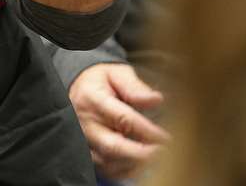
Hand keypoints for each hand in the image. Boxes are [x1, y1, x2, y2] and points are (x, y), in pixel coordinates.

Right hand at [68, 63, 168, 180]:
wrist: (78, 87)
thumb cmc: (101, 80)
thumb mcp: (117, 73)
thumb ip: (135, 87)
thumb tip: (156, 99)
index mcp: (92, 99)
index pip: (122, 119)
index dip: (147, 131)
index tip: (167, 138)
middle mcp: (85, 122)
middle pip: (113, 146)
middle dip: (141, 154)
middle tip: (164, 153)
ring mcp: (83, 139)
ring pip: (109, 162)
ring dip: (135, 163)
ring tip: (155, 158)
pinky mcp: (86, 152)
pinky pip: (105, 169)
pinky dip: (125, 171)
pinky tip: (140, 163)